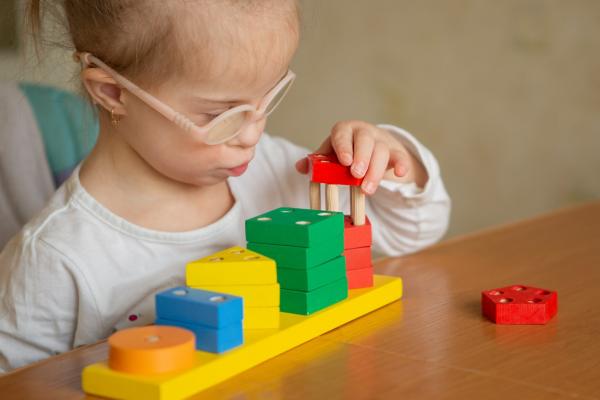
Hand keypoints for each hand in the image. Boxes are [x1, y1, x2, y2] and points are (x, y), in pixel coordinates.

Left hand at [295, 120, 427, 193]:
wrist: (371, 144)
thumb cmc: (346, 150)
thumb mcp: (330, 153)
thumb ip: (318, 160)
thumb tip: (300, 167)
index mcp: (344, 130)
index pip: (342, 134)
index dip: (343, 146)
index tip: (344, 161)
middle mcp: (363, 132)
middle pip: (365, 141)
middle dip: (361, 158)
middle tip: (356, 174)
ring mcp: (381, 141)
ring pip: (382, 152)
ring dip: (375, 171)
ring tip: (367, 190)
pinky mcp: (396, 152)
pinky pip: (401, 157)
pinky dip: (402, 165)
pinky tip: (400, 174)